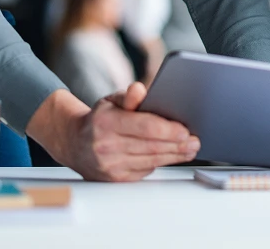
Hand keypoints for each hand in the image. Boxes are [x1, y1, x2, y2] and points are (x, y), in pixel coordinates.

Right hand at [27, 83, 199, 181]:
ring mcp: (110, 166)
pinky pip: (145, 171)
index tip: (185, 130)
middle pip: (151, 147)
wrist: (75, 144)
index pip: (144, 127)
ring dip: (175, 156)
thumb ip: (129, 96)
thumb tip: (140, 89)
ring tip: (190, 149)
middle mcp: (106, 147)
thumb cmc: (99, 120)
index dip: (167, 130)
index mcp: (106, 123)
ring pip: (151, 161)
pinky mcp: (116, 179)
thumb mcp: (111, 101)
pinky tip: (171, 156)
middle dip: (177, 144)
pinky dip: (160, 162)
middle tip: (194, 140)